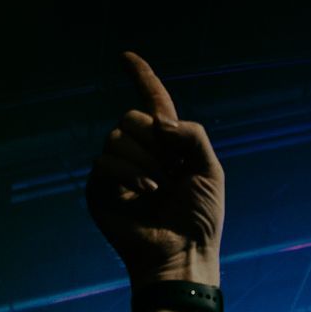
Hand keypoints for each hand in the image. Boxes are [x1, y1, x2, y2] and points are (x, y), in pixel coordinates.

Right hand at [87, 52, 223, 284]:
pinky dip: (129, 176)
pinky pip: (105, 162)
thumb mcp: (210, 170)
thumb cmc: (200, 218)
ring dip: (144, 163)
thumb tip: (158, 122)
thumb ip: (192, 135)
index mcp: (168, 145)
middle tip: (170, 173)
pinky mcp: (100, 190)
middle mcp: (139, 153)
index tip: (125, 57)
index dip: (141, 78)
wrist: (182, 254)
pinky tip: (146, 194)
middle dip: (153, 141)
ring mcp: (117, 171)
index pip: (152, 102)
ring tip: (159, 190)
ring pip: (117, 138)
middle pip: (131, 117)